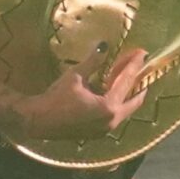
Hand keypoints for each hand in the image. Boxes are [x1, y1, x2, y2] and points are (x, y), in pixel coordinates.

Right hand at [14, 51, 152, 139]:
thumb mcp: (75, 77)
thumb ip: (93, 62)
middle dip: (139, 84)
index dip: (134, 65)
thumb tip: (104, 45)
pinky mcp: (98, 133)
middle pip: (135, 101)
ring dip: (128, 95)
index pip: (126, 81)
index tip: (142, 53)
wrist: (37, 121)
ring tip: (129, 79)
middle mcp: (112, 121)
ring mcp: (106, 129)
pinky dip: (118, 103)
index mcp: (108, 107)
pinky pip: (115, 116)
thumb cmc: (55, 99)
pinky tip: (113, 93)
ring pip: (126, 110)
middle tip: (141, 69)